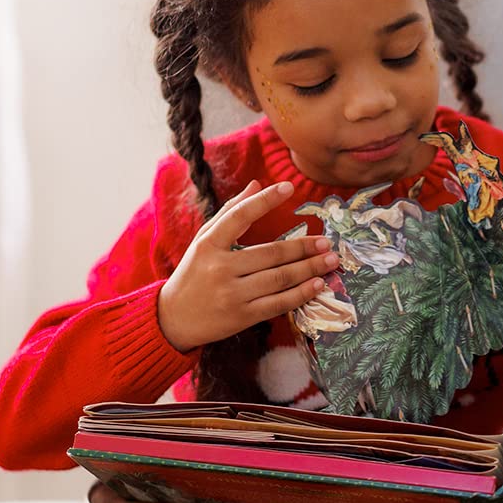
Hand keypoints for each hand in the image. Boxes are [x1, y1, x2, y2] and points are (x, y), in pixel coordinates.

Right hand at [158, 179, 339, 351]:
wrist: (172, 319)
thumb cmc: (193, 272)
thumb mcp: (204, 239)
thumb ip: (231, 212)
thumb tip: (256, 184)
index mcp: (209, 244)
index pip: (240, 216)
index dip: (265, 200)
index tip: (289, 187)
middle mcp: (220, 268)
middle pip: (271, 253)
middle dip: (303, 246)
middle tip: (326, 241)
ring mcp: (231, 294)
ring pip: (279, 278)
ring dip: (309, 269)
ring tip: (330, 260)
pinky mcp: (241, 317)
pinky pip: (277, 304)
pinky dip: (301, 294)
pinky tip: (317, 284)